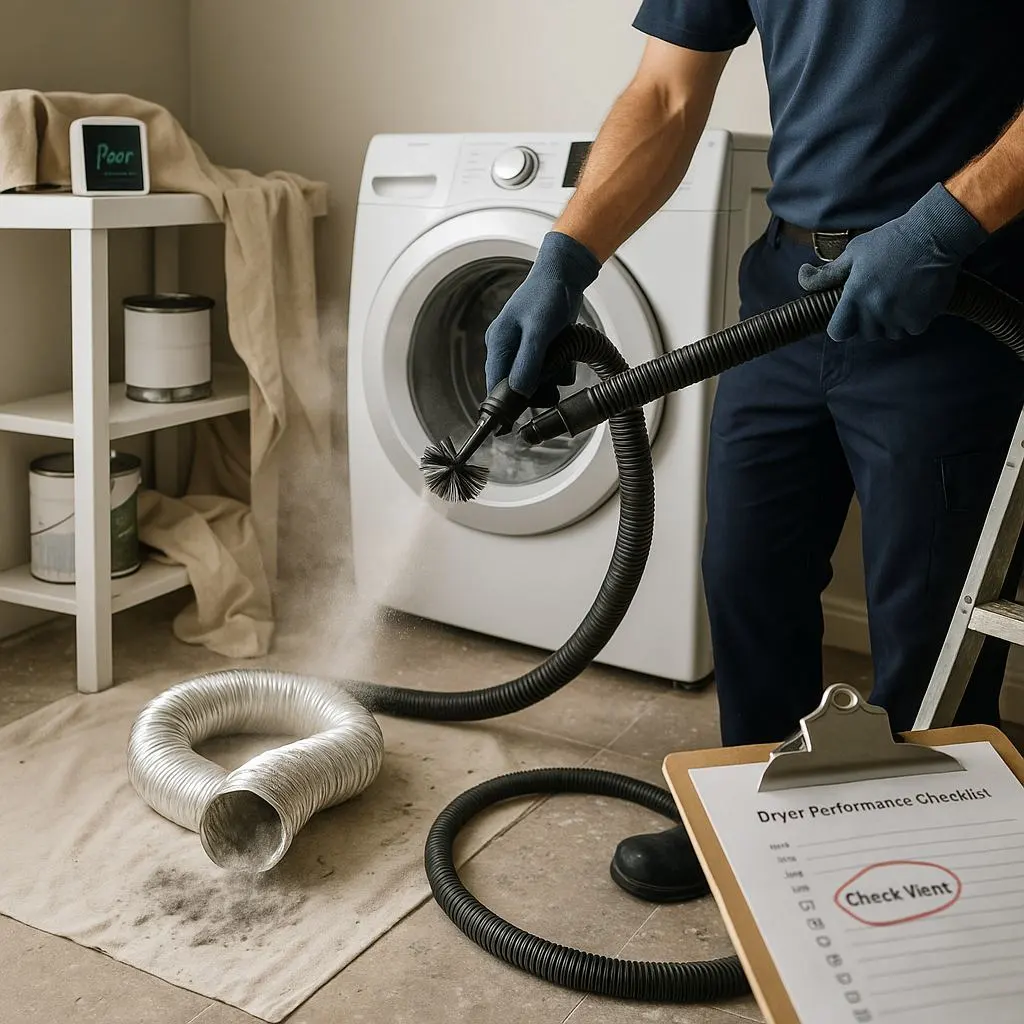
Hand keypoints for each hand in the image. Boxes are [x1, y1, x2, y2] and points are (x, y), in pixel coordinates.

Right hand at [484, 231, 600, 405]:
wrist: (565, 274)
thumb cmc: (548, 295)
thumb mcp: (539, 331)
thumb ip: (528, 362)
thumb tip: (519, 392)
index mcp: (498, 343)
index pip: (494, 385)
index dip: (505, 405)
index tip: (516, 420)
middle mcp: (506, 348)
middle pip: (516, 386)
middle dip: (537, 386)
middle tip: (554, 373)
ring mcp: (523, 348)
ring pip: (535, 379)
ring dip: (552, 376)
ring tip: (562, 355)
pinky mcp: (538, 347)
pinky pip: (547, 369)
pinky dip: (559, 365)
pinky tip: (566, 350)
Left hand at [798, 184, 988, 341]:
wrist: (935, 235)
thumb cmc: (890, 241)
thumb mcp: (854, 252)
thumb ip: (828, 273)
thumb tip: (802, 275)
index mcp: (854, 296)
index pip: (838, 332)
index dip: (841, 327)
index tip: (848, 316)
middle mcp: (875, 310)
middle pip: (865, 334)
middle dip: (868, 322)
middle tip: (878, 300)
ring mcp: (898, 316)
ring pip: (889, 334)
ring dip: (890, 322)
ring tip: (897, 298)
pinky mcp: (921, 319)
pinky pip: (911, 330)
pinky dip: (912, 320)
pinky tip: (914, 299)